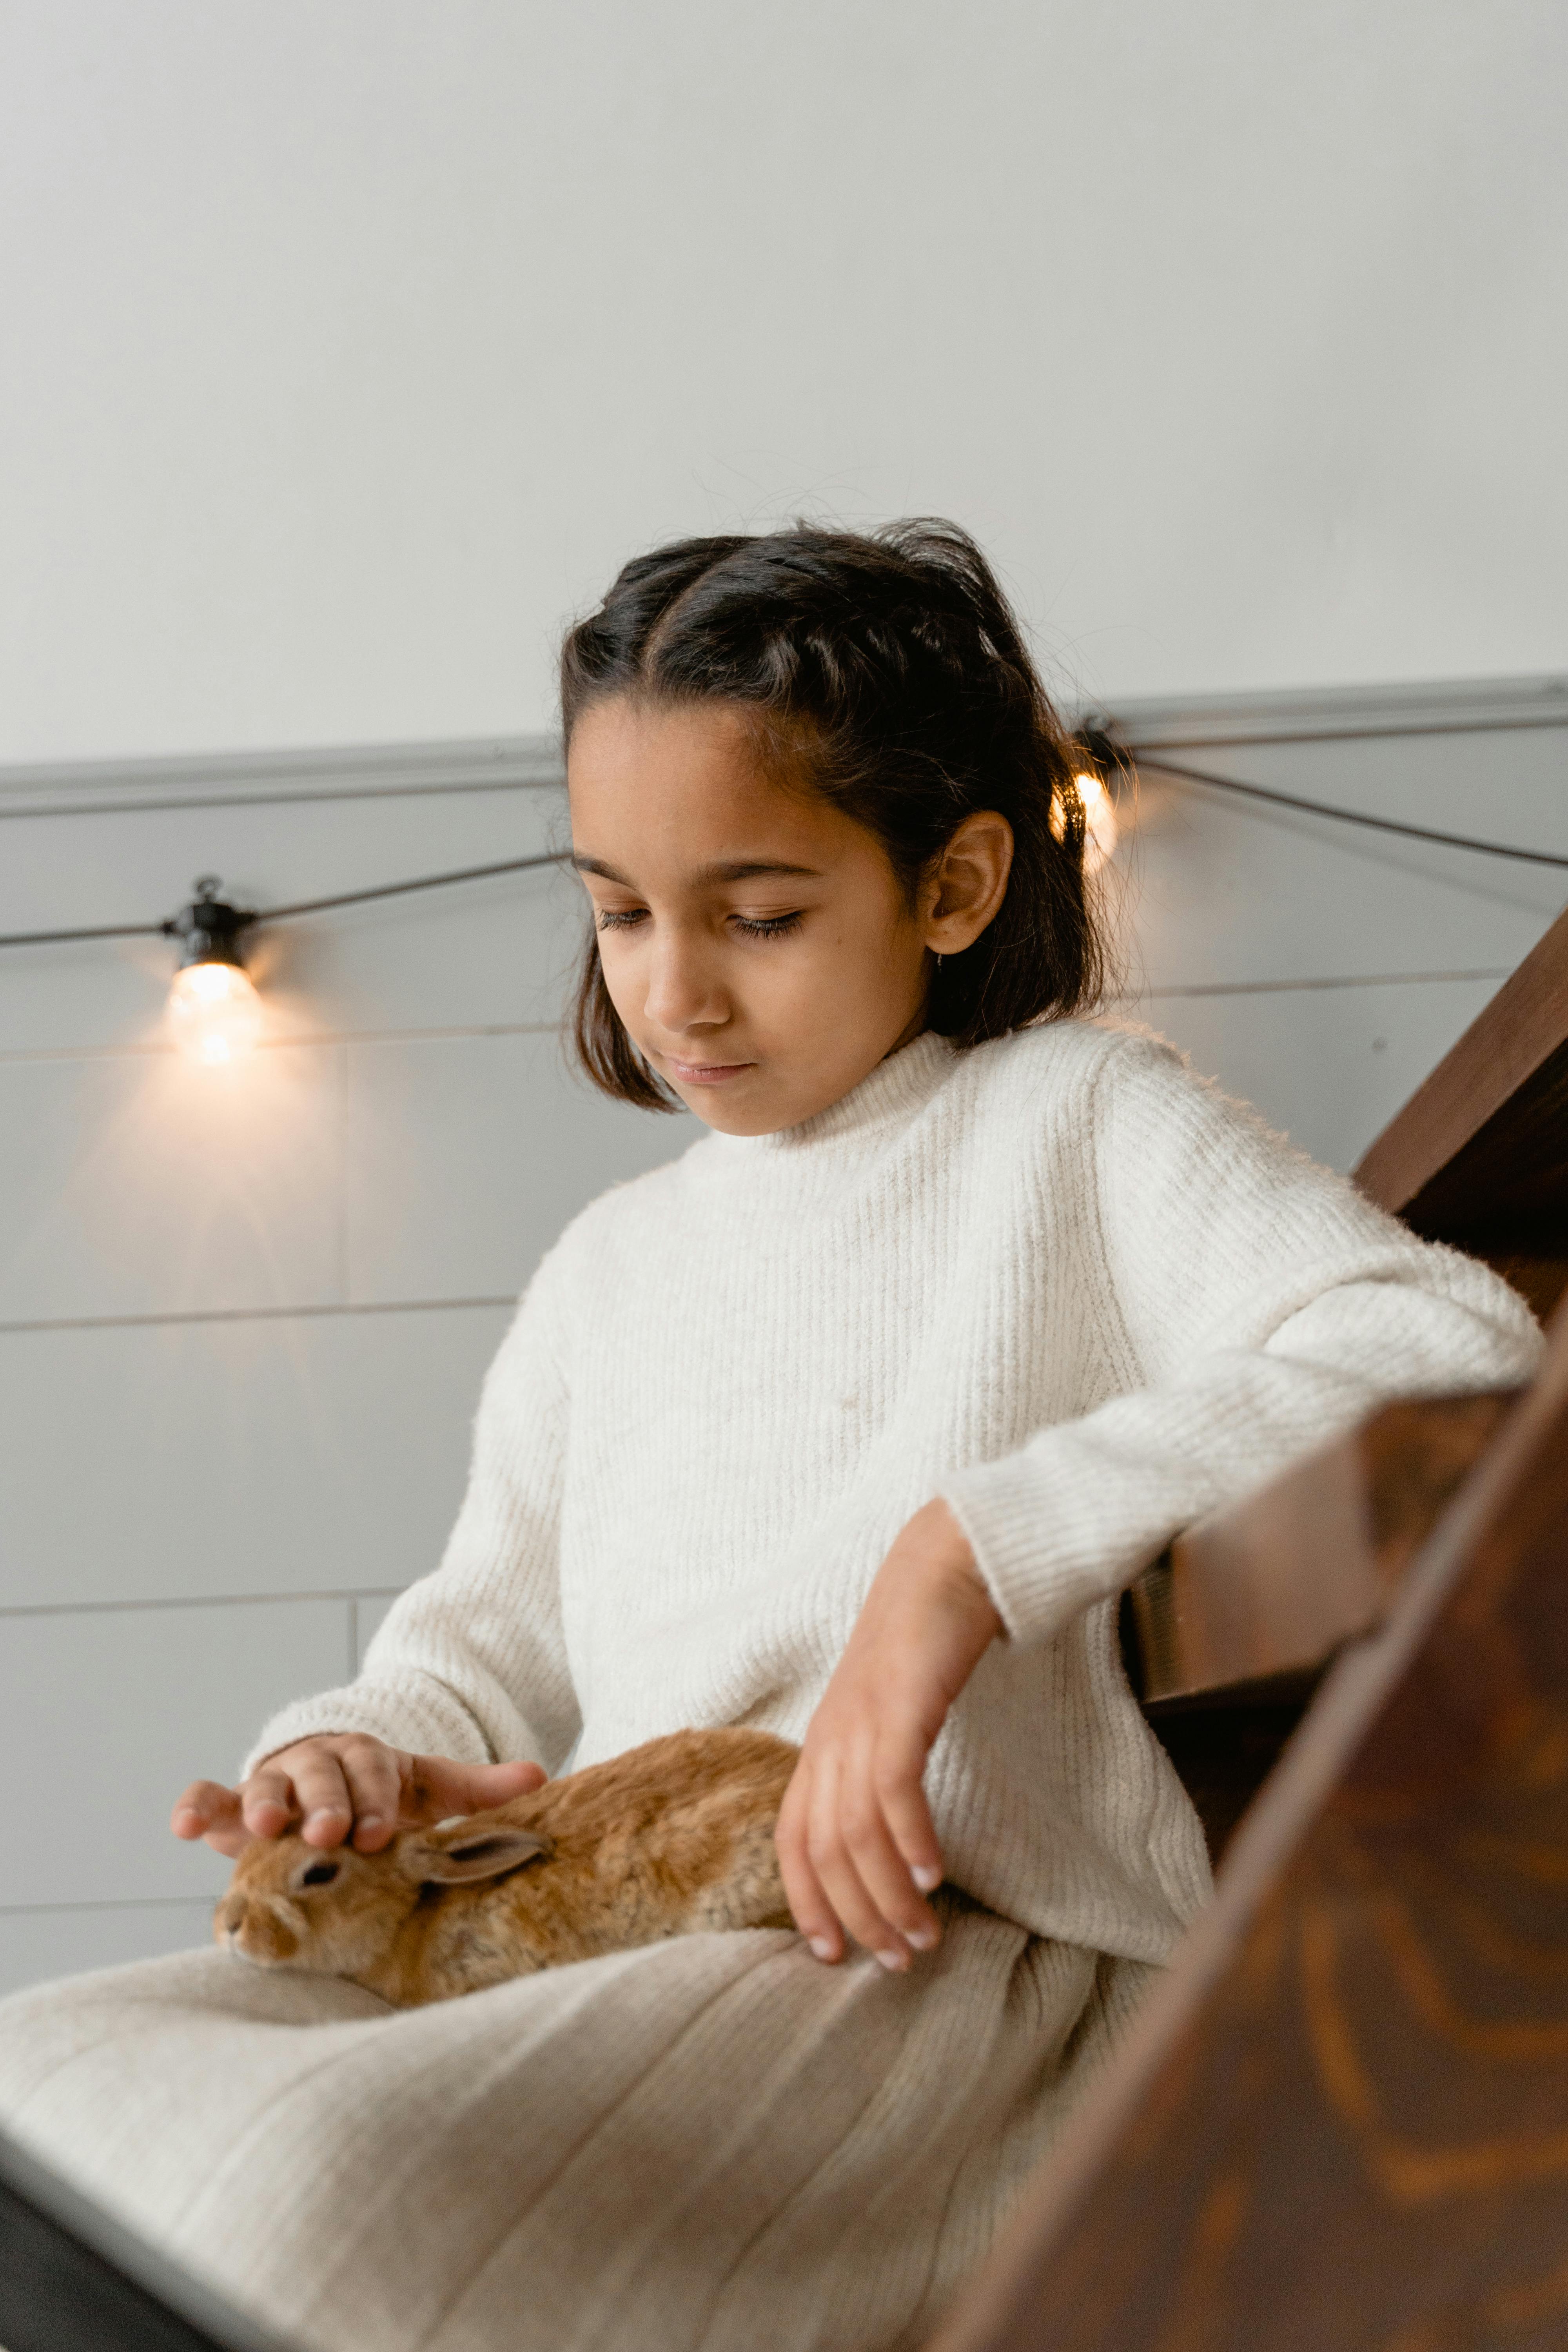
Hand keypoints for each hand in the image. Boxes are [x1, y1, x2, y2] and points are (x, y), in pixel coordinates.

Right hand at [171, 1735, 546, 1858]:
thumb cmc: (382, 1796)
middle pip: (321, 1780)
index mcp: (369, 1760)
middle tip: (327, 1834)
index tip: (377, 1833)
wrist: (332, 1787)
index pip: (375, 1775)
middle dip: (325, 1804)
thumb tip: (539, 1778)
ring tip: (261, 1826)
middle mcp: (320, 1765)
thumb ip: (477, 1790)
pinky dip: (196, 1805)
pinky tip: (180, 1823)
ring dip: (262, 1803)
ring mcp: (274, 1782)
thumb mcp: (428, 1789)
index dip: (375, 1801)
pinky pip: (211, 1798)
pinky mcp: (234, 1802)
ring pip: (266, 1786)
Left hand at [776, 1497, 1002, 1972]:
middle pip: (820, 1850)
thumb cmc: (922, 1647)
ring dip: (889, 1895)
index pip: (790, 1840)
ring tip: (924, 1937)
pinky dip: (911, 1839)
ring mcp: (859, 1722)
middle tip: (896, 1962)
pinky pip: (893, 1788)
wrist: (945, 1567)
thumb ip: (878, 1766)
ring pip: (855, 1832)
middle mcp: (828, 1740)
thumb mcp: (888, 1715)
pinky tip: (935, 1876)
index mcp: (821, 1746)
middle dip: (856, 1916)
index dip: (804, 1902)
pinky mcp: (897, 1707)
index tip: (832, 1956)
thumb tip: (889, 1839)